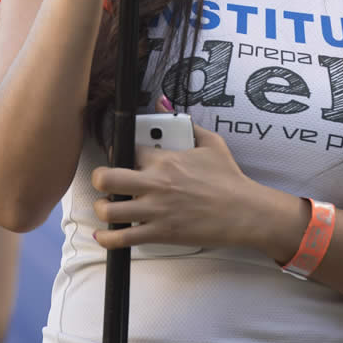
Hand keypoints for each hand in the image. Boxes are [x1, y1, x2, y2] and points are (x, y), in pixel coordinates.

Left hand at [91, 99, 255, 249]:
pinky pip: (122, 238)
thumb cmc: (229, 178)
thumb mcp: (211, 142)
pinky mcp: (160, 233)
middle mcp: (155, 183)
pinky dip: (108, 238)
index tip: (121, 155)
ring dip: (102, 208)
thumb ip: (185, 123)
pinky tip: (105, 234)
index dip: (121, 150)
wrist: (243, 211)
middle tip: (104, 180)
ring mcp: (155, 210)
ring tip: (107, 205)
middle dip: (99, 178)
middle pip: (106, 177)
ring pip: (109, 210)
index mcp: (166, 159)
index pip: (128, 149)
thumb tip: (163, 103)